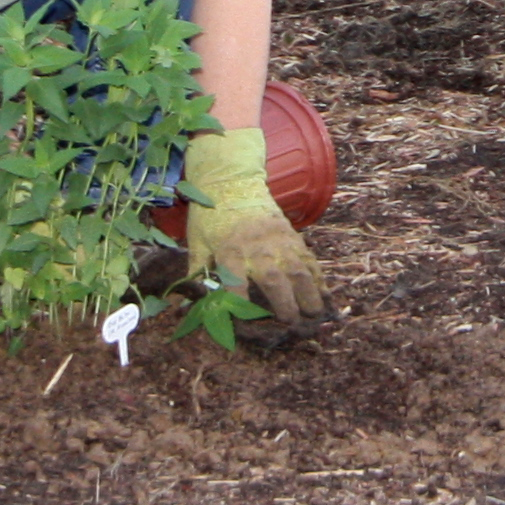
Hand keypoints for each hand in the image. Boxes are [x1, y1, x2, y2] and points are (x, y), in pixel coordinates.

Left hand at [178, 129, 328, 321]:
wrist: (233, 181)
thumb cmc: (211, 215)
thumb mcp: (197, 242)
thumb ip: (195, 273)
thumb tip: (179, 305)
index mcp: (229, 251)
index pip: (234, 282)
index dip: (239, 303)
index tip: (245, 324)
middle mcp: (256, 248)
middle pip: (273, 278)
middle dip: (284, 303)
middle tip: (291, 323)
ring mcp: (277, 241)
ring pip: (297, 269)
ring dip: (308, 293)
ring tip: (315, 314)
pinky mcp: (291, 235)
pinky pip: (308, 258)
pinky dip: (318, 276)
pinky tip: (325, 293)